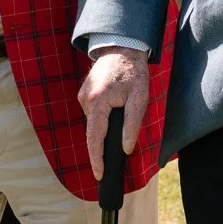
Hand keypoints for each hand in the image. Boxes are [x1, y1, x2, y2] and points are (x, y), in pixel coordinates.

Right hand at [77, 46, 149, 179]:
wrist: (122, 48)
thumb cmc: (133, 73)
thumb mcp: (139, 98)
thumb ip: (132, 124)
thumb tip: (126, 148)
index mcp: (98, 102)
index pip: (95, 138)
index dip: (97, 159)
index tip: (99, 175)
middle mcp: (86, 100)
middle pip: (93, 132)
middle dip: (103, 144)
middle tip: (119, 143)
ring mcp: (83, 96)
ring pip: (94, 123)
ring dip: (106, 126)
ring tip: (122, 110)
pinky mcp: (85, 94)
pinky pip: (94, 113)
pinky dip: (103, 118)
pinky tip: (114, 107)